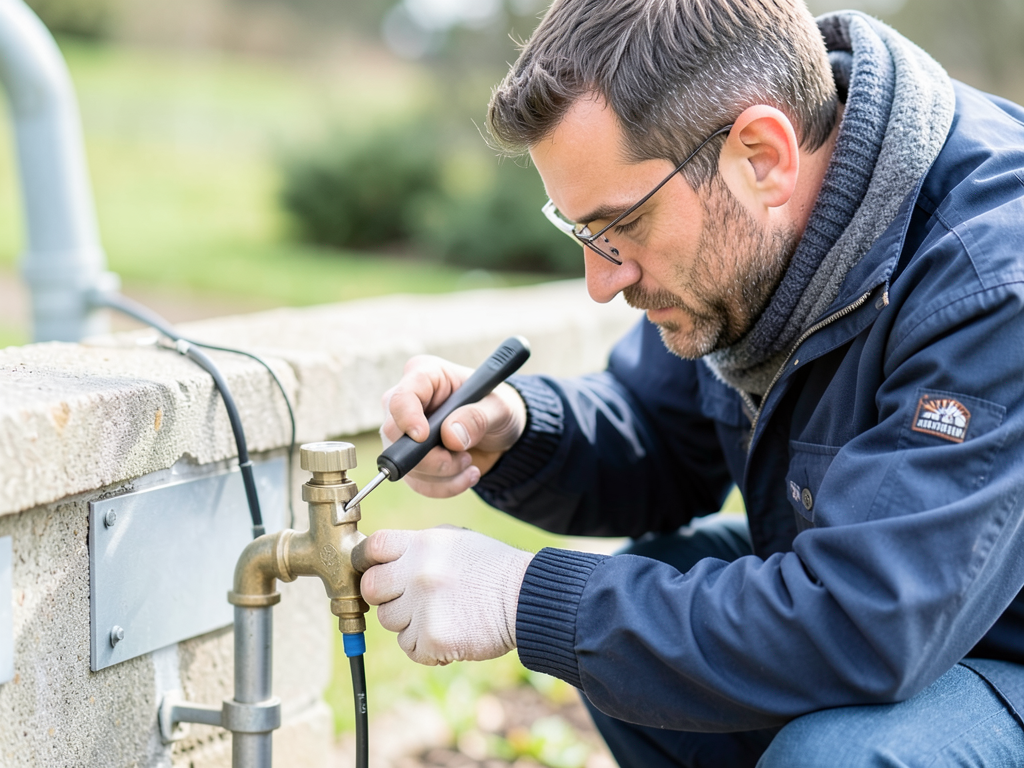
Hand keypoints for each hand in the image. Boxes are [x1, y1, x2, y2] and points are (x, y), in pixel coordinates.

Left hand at [358, 526, 533, 665]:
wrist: (528, 598)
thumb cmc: (494, 569)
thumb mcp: (456, 540)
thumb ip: (420, 546)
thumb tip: (384, 556)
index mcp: (424, 544)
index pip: (372, 547)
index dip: (367, 561)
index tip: (373, 570)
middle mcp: (418, 572)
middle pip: (371, 588)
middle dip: (384, 596)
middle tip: (407, 600)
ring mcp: (423, 606)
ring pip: (390, 621)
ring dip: (409, 623)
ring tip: (441, 616)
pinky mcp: (432, 637)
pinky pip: (410, 648)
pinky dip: (426, 647)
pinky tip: (451, 635)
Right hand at [381, 354, 526, 497]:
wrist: (500, 433)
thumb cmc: (497, 407)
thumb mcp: (499, 408)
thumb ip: (478, 417)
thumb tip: (451, 436)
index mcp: (425, 375)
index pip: (401, 396)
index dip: (407, 418)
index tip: (424, 437)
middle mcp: (407, 402)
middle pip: (393, 434)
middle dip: (430, 456)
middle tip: (463, 457)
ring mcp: (404, 432)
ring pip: (405, 463)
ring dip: (443, 472)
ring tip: (469, 461)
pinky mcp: (410, 458)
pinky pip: (416, 482)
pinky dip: (443, 486)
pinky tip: (466, 475)